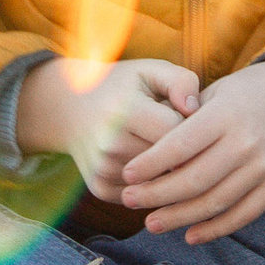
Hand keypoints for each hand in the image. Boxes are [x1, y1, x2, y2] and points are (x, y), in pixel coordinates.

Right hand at [14, 53, 199, 198]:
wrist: (70, 107)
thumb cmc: (121, 86)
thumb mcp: (149, 70)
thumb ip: (180, 81)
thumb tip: (194, 110)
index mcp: (125, 111)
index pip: (176, 134)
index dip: (190, 126)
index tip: (187, 117)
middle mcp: (110, 145)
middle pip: (169, 160)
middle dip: (180, 149)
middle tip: (175, 131)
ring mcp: (103, 171)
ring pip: (158, 179)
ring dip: (166, 167)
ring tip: (155, 141)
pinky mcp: (100, 189)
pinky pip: (143, 193)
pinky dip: (149, 180)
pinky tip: (142, 160)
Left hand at [119, 58, 264, 243]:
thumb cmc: (242, 95)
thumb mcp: (214, 92)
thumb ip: (184, 119)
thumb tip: (147, 153)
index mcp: (227, 114)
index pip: (181, 144)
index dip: (151, 163)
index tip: (126, 174)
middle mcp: (247, 142)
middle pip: (194, 179)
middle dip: (157, 194)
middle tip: (130, 200)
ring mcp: (264, 167)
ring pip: (215, 203)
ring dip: (179, 218)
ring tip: (151, 223)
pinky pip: (242, 215)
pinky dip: (214, 229)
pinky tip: (189, 235)